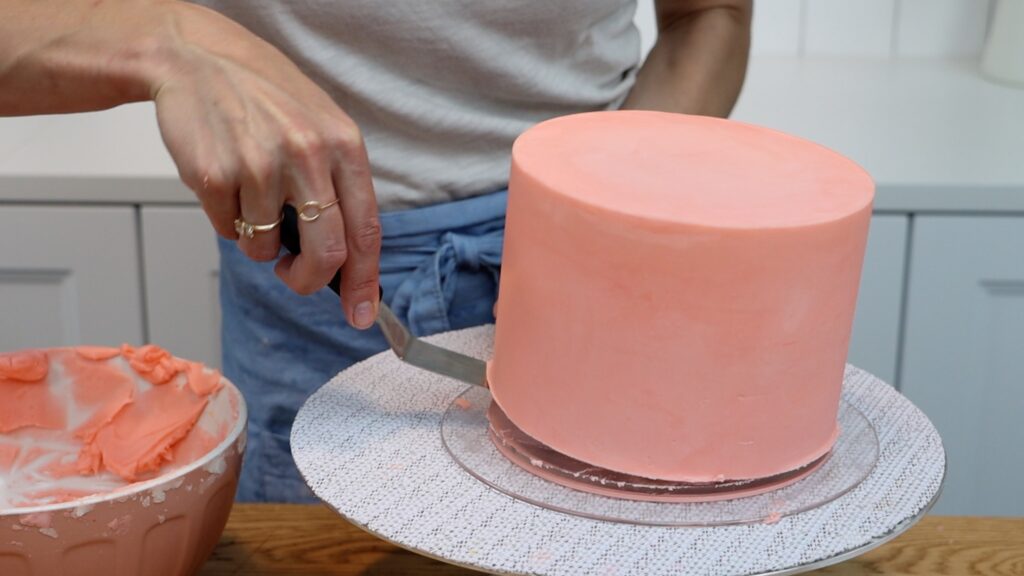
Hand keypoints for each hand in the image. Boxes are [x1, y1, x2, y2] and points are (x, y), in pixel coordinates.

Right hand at [151, 3, 380, 327]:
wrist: (197, 58)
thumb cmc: (264, 97)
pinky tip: (225, 180)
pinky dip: (227, 221)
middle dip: (308, 281)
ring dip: (258, 241)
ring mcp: (260, 165)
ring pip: (266, 247)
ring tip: (250, 195)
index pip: (366, 230)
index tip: (362, 314)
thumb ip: (340, 186)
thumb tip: (349, 260)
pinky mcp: (214, 176)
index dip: (365, 281)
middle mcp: (308, 155)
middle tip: (292, 276)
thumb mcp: (321, 127)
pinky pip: (228, 231)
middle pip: (326, 253)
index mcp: (344, 145)